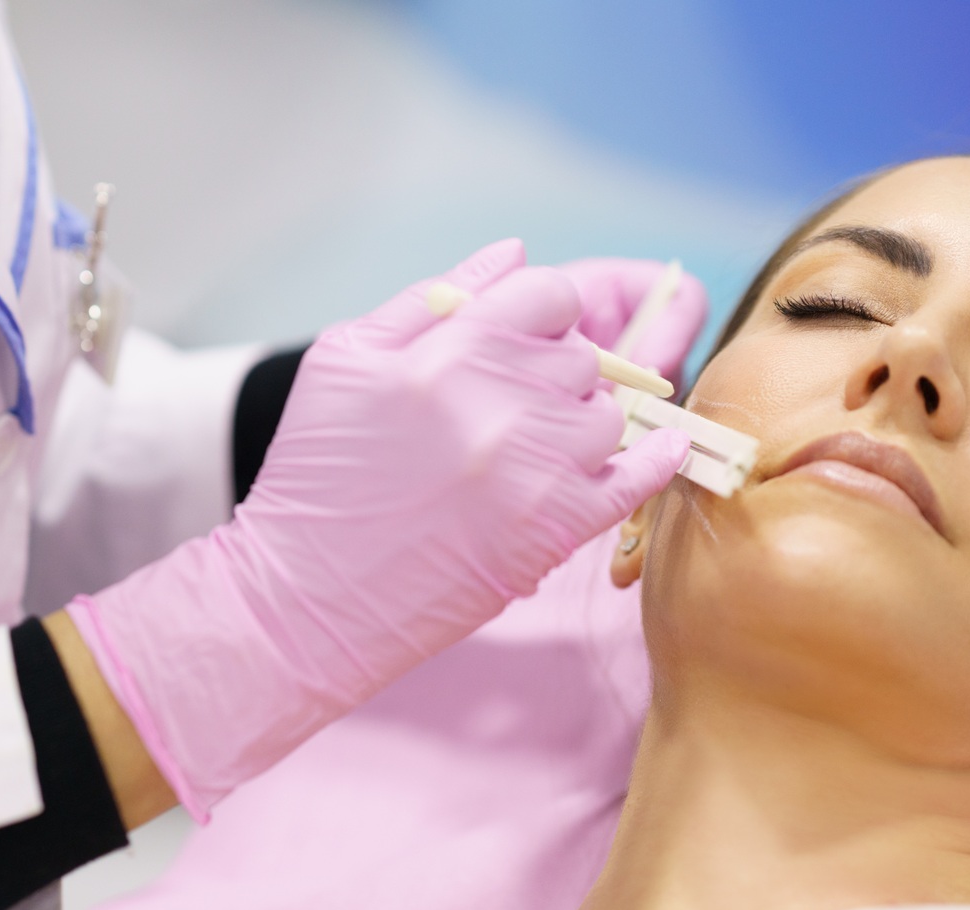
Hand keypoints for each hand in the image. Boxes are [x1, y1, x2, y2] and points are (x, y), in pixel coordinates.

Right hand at [67, 239, 687, 815]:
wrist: (307, 594)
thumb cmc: (317, 475)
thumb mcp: (346, 359)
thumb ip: (430, 297)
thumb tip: (513, 254)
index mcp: (450, 346)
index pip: (547, 295)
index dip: (539, 320)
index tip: (519, 349)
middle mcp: (500, 398)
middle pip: (582, 358)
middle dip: (554, 379)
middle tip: (511, 416)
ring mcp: (536, 466)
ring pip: (609, 416)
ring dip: (581, 429)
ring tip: (532, 458)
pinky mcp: (557, 529)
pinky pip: (637, 477)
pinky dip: (654, 461)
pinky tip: (662, 451)